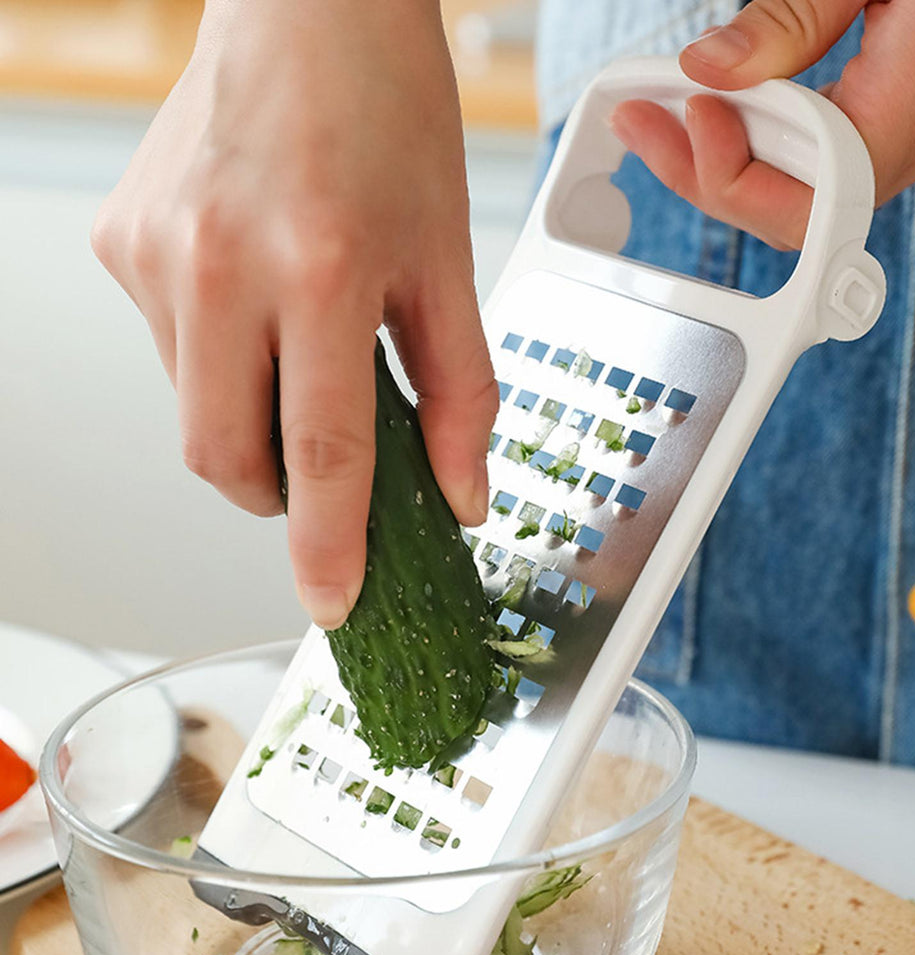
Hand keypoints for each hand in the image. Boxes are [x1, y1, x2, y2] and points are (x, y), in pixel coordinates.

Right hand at [91, 0, 496, 627]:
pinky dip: (224, 364)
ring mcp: (157, 256)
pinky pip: (172, 353)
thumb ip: (460, 391)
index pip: (323, 453)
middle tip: (327, 480)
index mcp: (321, 268)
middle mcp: (219, 265)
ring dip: (254, 424)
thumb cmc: (387, 114)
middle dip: (281, 501)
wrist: (307, 9)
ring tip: (302, 351)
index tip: (334, 604)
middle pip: (227, 461)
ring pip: (196, 413)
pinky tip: (259, 302)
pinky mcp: (122, 245)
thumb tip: (459, 494)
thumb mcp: (448, 257)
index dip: (331, 547)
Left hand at [609, 0, 914, 248]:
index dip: (732, 176)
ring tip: (673, 111)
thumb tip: (710, 68)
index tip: (688, 115)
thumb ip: (793, 17)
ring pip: (809, 189)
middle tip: (644, 123)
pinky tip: (736, 107)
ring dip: (734, 156)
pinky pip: (835, 156)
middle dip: (707, 173)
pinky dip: (776, 138)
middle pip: (793, 208)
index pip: (805, 204)